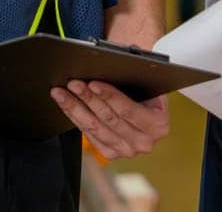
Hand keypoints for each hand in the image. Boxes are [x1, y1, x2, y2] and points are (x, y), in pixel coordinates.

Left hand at [50, 80, 169, 160]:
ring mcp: (127, 150)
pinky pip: (90, 135)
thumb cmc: (147, 90)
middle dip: (88, 99)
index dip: (109, 96)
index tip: (93, 83)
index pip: (129, 110)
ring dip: (76, 109)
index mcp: (159, 124)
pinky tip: (67, 106)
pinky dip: (76, 118)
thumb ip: (135, 80)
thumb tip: (109, 68)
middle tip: (73, 84)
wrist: (149, 107)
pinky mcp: (111, 153)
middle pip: (109, 119)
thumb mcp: (150, 85)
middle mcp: (144, 142)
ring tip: (62, 94)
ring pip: (95, 128)